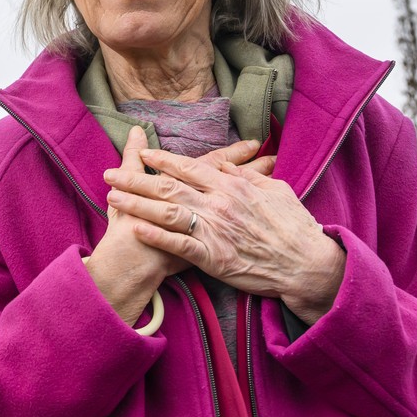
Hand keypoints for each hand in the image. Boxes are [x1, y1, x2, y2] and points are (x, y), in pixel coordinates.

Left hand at [107, 144, 342, 323]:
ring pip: (167, 212)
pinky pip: (179, 245)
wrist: (306, 263)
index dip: (162, 160)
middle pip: (169, 186)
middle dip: (135, 178)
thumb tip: (228, 165)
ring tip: (112, 197)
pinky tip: (135, 229)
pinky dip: (155, 236)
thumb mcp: (275, 190)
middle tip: (109, 173)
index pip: (189, 167)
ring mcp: (214, 230)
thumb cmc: (293, 226)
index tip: (142, 154)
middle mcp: (219, 204)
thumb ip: (247, 176)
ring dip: (137, 203)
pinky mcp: (213, 257)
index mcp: (232, 186)